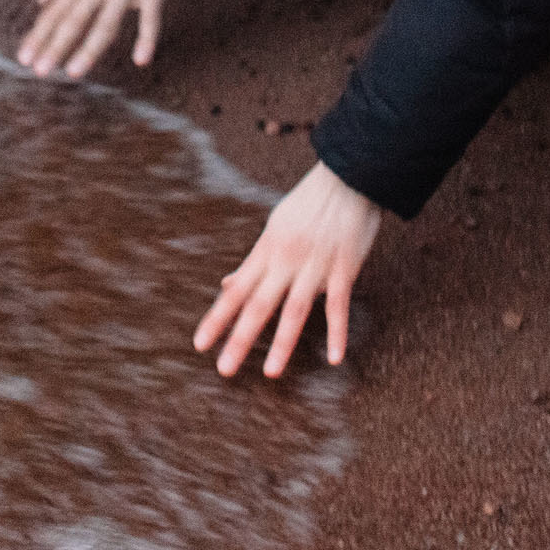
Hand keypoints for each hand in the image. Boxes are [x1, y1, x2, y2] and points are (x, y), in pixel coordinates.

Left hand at [16, 0, 174, 77]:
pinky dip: (147, 39)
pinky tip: (141, 60)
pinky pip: (150, 19)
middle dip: (55, 47)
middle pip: (73, 21)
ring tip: (74, 72)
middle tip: (40, 71)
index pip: (54, 13)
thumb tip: (39, 2)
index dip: (38, 36)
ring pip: (105, 24)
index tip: (24, 58)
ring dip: (89, 49)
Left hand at [194, 160, 381, 377]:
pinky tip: (334, 358)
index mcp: (266, 251)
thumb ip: (253, 262)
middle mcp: (285, 260)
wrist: (349, 177)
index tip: (200, 344)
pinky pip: (339, 306)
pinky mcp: (344, 268)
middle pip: (259, 305)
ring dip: (282, 343)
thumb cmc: (309, 203)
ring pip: (295, 310)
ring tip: (270, 372)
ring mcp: (315, 266)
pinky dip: (337, 332)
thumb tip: (227, 284)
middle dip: (240, 339)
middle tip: (225, 369)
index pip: (236, 291)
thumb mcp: (274, 227)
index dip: (217, 318)